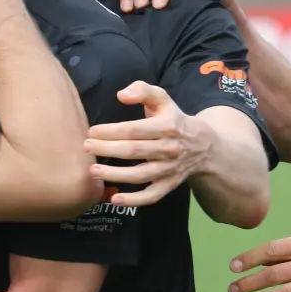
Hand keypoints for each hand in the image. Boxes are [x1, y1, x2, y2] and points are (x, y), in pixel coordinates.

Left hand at [84, 82, 213, 208]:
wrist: (204, 145)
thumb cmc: (174, 119)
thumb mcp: (163, 100)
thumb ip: (143, 91)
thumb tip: (121, 95)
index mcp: (167, 125)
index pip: (135, 129)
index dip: (111, 131)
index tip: (92, 131)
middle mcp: (169, 148)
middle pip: (134, 151)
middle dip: (107, 150)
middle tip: (86, 148)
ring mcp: (169, 169)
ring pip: (140, 175)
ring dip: (115, 175)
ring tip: (93, 171)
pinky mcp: (169, 185)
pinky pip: (151, 196)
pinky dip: (134, 200)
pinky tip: (114, 199)